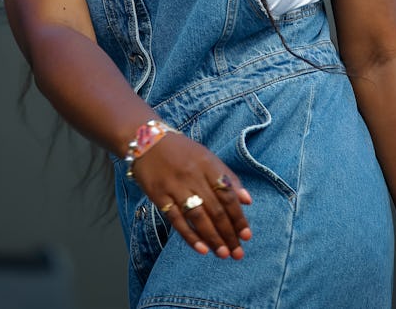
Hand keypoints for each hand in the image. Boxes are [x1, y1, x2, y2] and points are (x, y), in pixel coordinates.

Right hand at [130, 131, 251, 258]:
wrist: (148, 140)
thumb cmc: (182, 151)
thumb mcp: (207, 157)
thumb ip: (227, 177)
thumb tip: (247, 200)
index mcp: (208, 164)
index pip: (227, 194)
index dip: (238, 217)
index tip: (247, 236)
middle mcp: (193, 175)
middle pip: (215, 209)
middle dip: (228, 233)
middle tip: (238, 253)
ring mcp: (175, 186)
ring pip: (198, 216)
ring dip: (212, 238)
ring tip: (223, 254)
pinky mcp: (159, 195)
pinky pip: (176, 219)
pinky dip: (190, 235)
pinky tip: (201, 249)